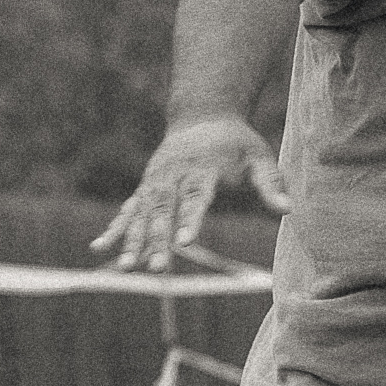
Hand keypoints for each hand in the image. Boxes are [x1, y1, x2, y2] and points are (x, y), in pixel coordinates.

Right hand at [92, 116, 287, 272]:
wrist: (203, 117)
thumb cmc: (238, 144)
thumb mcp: (260, 159)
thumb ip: (271, 185)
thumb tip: (287, 210)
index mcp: (203, 169)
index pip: (196, 198)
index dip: (190, 220)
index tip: (186, 243)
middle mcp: (174, 175)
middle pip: (164, 210)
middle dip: (158, 240)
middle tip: (157, 268)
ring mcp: (155, 182)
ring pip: (142, 214)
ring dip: (133, 241)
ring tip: (126, 268)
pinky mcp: (145, 188)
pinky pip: (127, 210)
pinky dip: (114, 229)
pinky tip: (98, 249)